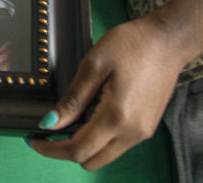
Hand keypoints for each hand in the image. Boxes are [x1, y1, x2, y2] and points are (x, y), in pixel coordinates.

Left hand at [28, 16, 186, 168]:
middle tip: (47, 133)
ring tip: (68, 122)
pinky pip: (117, 145)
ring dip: (84, 146)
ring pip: (105, 156)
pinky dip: (99, 139)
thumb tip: (50, 123)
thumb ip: (72, 99)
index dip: (51, 149)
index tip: (34, 140)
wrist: (168, 40)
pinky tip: (89, 116)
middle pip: (91, 161)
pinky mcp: (147, 126)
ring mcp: (143, 132)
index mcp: (117, 117)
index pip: (78, 149)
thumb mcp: (93, 65)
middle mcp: (133, 132)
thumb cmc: (132, 45)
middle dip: (65, 151)